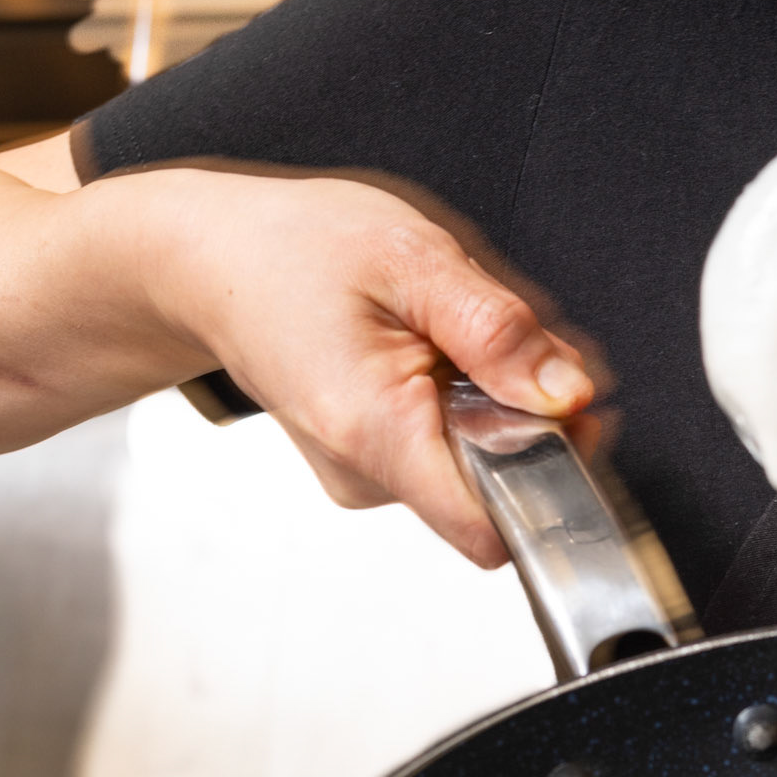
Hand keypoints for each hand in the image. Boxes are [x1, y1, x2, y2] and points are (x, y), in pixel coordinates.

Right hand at [154, 170, 593, 566]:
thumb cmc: (291, 250)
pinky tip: (428, 348)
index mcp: (379, 432)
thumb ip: (497, 331)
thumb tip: (569, 395)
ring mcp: (368, 476)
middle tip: (496, 332)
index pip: (495, 525)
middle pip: (505, 479)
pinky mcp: (372, 464)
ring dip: (498, 394)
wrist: (207, 261)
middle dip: (531, 406)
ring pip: (485, 457)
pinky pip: (454, 444)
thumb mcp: (412, 259)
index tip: (567, 411)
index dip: (555, 471)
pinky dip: (466, 396)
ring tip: (445, 330)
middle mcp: (369, 475)